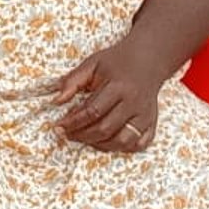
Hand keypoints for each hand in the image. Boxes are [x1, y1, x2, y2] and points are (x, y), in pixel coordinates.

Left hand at [56, 40, 171, 152]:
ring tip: (84, 138)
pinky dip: (123, 148)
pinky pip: (140, 144)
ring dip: (101, 144)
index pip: (92, 111)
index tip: (59, 126)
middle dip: (83, 135)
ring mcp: (145, 115)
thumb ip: (72, 81)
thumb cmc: (116, 61)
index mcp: (119, 87)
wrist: (148, 60)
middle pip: (106, 129)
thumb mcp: (92, 64)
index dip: (73, 121)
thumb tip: (56, 100)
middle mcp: (134, 104)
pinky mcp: (152, 122)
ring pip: (123, 141)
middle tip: (67, 134)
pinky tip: (107, 142)